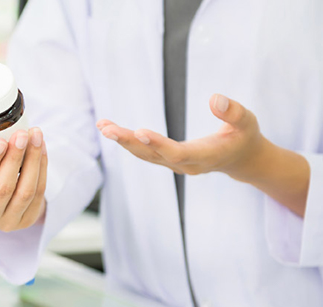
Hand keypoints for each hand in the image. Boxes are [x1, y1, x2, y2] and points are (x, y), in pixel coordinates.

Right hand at [0, 117, 47, 231]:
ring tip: (35, 136)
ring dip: (33, 160)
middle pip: (3, 188)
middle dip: (14, 158)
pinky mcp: (28, 220)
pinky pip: (39, 192)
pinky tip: (42, 149)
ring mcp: (9, 223)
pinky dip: (42, 168)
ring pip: (25, 190)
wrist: (3, 207)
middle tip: (21, 135)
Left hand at [97, 94, 265, 179]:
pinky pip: (142, 152)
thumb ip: (233, 112)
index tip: (139, 131)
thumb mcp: (247, 122)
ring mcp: (174, 164)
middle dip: (129, 142)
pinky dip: (126, 140)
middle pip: (153, 155)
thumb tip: (215, 97)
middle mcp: (186, 165)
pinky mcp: (167, 159)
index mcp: (206, 156)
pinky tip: (109, 128)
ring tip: (103, 125)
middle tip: (108, 129)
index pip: (178, 153)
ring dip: (122, 141)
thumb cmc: (244, 136)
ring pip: (143, 155)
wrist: (241, 159)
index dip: (158, 144)